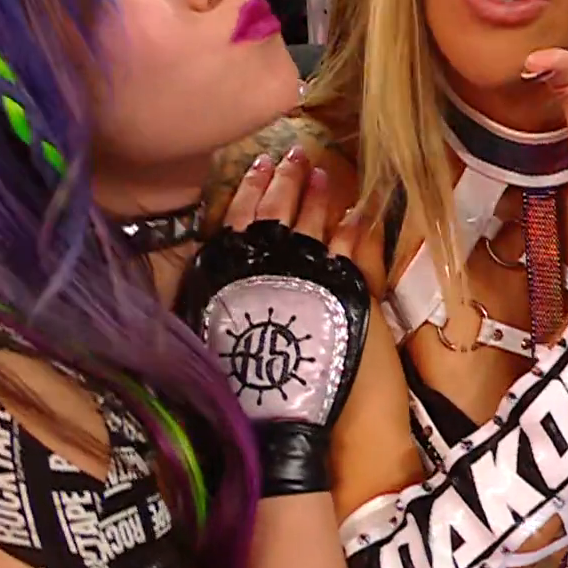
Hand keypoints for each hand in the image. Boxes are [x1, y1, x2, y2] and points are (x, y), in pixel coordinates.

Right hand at [192, 147, 373, 495]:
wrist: (275, 414)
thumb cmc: (233, 383)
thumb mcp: (208, 326)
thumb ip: (213, 290)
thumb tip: (215, 262)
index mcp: (231, 268)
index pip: (240, 215)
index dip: (250, 188)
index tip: (258, 164)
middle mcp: (269, 261)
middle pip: (278, 207)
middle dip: (286, 177)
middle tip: (294, 152)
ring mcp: (309, 270)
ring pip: (314, 218)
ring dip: (318, 192)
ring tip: (321, 170)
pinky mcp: (345, 287)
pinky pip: (352, 245)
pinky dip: (355, 224)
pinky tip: (359, 210)